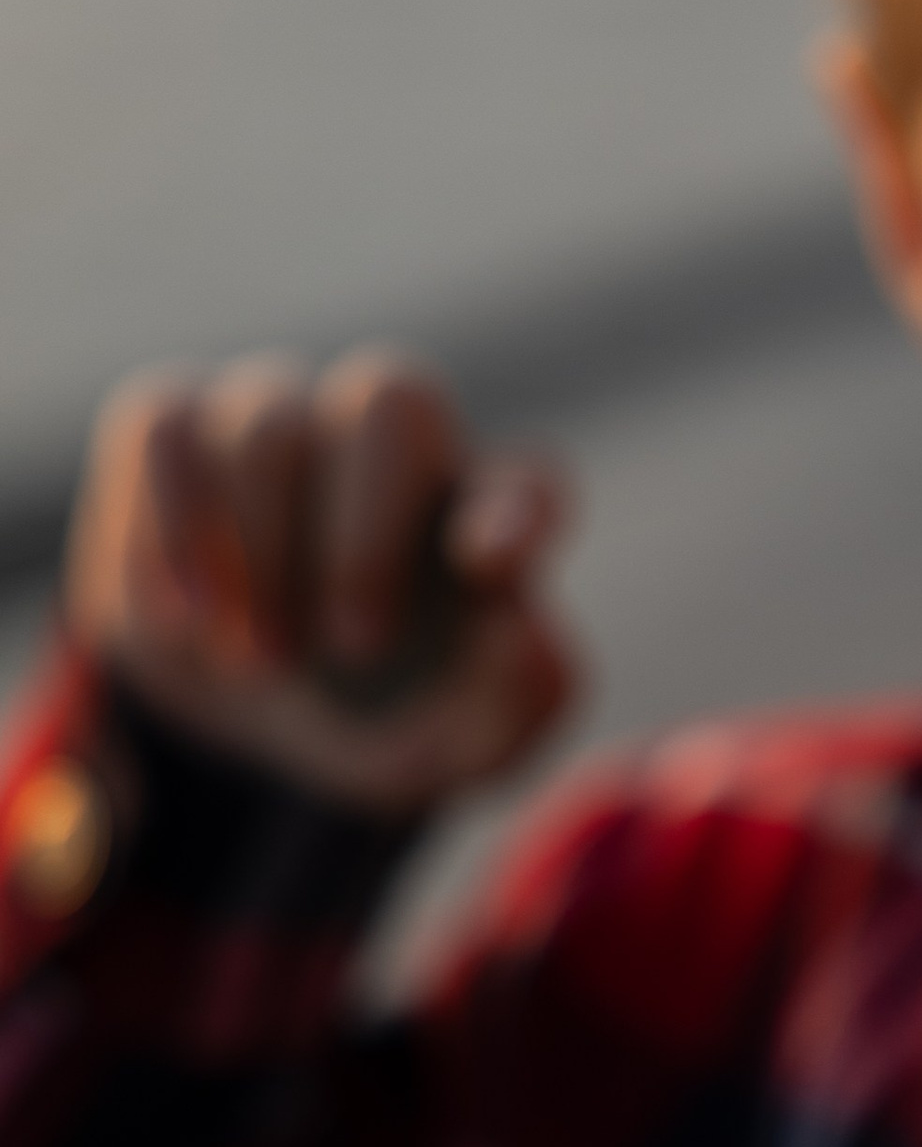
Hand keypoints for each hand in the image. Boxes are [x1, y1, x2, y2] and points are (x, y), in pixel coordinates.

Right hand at [64, 351, 578, 814]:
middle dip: (365, 538)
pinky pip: (167, 428)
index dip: (514, 514)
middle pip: (392, 401)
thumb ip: (516, 702)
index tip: (494, 565)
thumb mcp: (456, 746)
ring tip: (260, 664)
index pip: (529, 487)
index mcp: (493, 515)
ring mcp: (285, 418)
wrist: (244, 724)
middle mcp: (394, 442)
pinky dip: (173, 530)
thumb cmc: (379, 718)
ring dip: (262, 557)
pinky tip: (189, 620)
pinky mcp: (178, 426)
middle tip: (353, 650)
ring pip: (271, 425)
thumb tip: (528, 634)